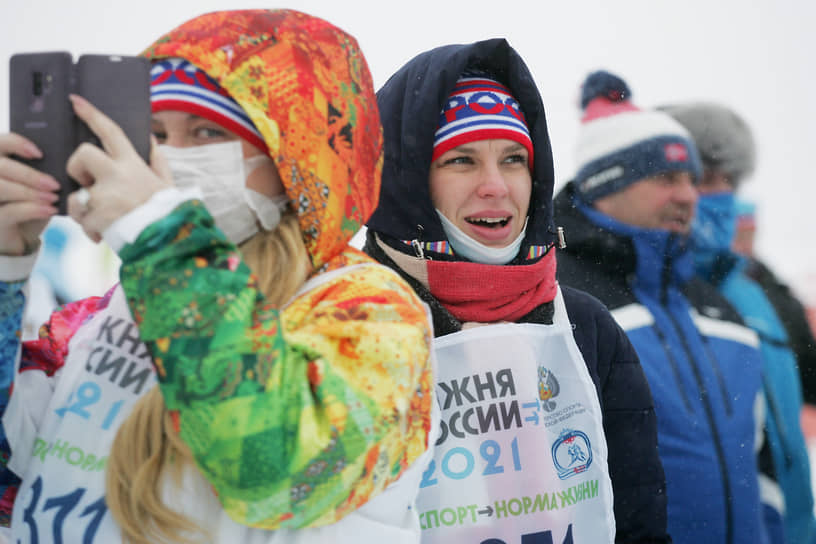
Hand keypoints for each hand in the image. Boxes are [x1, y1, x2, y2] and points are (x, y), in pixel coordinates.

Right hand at [0, 133, 59, 255]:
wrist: (23, 235)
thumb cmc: (32, 204)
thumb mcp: (39, 185)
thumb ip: (45, 170)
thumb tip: (68, 158)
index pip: (0, 143)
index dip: (16, 143)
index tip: (40, 153)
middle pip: (0, 166)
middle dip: (29, 175)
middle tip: (54, 184)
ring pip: (1, 187)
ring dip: (30, 192)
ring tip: (53, 197)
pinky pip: (9, 212)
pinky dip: (32, 209)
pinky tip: (50, 210)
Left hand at [66, 94, 171, 241]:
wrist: (166, 241)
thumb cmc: (167, 212)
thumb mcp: (168, 183)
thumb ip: (157, 159)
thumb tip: (150, 138)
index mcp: (133, 164)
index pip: (110, 132)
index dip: (91, 114)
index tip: (75, 101)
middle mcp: (117, 175)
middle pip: (81, 154)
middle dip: (76, 167)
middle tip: (88, 183)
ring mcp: (105, 195)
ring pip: (76, 194)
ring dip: (84, 208)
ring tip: (102, 219)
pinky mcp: (96, 216)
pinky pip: (81, 219)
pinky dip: (89, 228)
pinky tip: (103, 234)